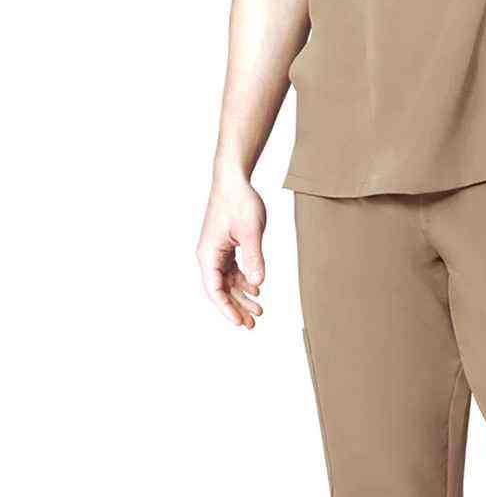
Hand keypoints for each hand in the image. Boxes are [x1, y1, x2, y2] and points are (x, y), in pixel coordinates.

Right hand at [197, 175, 265, 328]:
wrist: (234, 180)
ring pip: (228, 280)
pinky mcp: (225, 245)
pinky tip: (256, 286)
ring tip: (259, 309)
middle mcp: (209, 255)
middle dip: (236, 307)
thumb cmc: (239, 202)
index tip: (240, 322)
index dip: (227, 309)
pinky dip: (243, 279)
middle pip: (221, 289)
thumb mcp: (251, 231)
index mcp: (209, 254)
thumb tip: (256, 282)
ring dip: (242, 294)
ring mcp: (217, 250)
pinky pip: (232, 268)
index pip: (214, 290)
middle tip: (252, 323)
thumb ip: (253, 258)